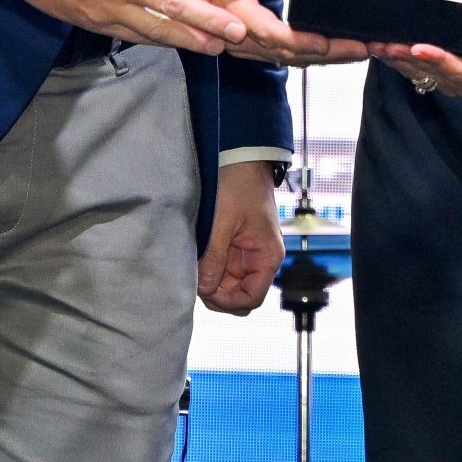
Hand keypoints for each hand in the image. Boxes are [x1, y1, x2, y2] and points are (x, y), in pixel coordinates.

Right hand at [0, 0, 253, 53]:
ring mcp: (104, 5)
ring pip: (155, 28)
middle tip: (238, 30)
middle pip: (171, 4)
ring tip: (218, 46)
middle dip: (208, 18)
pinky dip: (158, 41)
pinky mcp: (93, 21)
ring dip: (188, 38)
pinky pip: (132, 34)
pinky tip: (179, 45)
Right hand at [154, 0, 359, 64]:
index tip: (338, 40)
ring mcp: (238, 42)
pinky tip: (332, 50)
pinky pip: (279, 54)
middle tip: (365, 48)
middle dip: (330, 53)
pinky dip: (307, 54)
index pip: (276, 34)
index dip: (308, 41)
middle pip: (288, 53)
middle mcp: (235, 33)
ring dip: (323, 57)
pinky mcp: (244, 43)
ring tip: (358, 51)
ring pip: (286, 58)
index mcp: (233, 8)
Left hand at [198, 160, 283, 313]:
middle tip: (196, 283)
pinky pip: (224, 269)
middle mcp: (261, 260)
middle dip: (219, 296)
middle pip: (240, 295)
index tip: (206, 292)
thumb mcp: (224, 221)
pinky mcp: (236, 247)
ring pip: (230, 285)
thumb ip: (215, 257)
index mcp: (267, 256)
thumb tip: (205, 289)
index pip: (252, 298)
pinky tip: (197, 263)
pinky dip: (211, 271)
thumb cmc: (240, 184)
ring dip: (213, 283)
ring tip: (194, 271)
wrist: (242, 159)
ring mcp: (248, 255)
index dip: (228, 302)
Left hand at [374, 0, 461, 98]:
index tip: (420, 48)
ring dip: (399, 60)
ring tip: (380, 43)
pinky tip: (380, 46)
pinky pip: (410, 69)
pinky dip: (395, 59)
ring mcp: (448, 78)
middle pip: (439, 76)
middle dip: (413, 61)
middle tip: (391, 45)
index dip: (443, 62)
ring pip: (421, 75)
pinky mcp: (430, 72)